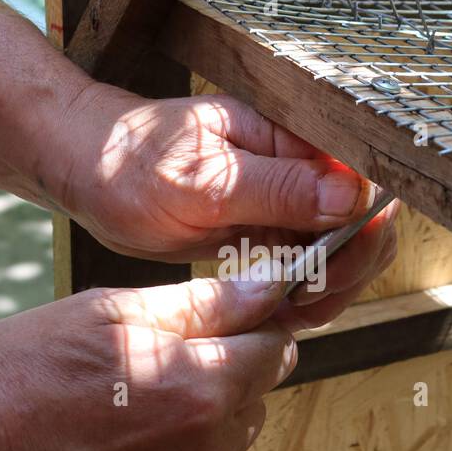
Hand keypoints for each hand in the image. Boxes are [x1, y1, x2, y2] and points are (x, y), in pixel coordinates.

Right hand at [0, 277, 294, 450]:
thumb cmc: (14, 381)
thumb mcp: (102, 314)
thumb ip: (198, 304)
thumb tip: (265, 290)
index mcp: (199, 388)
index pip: (276, 351)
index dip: (251, 331)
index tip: (221, 327)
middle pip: (250, 404)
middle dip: (218, 381)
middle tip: (145, 370)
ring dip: (188, 430)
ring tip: (114, 416)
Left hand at [49, 85, 399, 329]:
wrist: (88, 169)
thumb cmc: (132, 160)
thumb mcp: (203, 179)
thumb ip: (278, 188)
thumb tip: (351, 196)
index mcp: (291, 138)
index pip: (361, 182)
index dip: (360, 231)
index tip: (327, 268)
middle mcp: (297, 167)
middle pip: (363, 221)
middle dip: (350, 266)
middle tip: (309, 300)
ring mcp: (285, 201)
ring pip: (340, 249)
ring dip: (331, 287)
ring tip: (295, 312)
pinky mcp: (266, 230)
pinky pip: (306, 264)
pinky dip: (304, 293)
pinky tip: (282, 312)